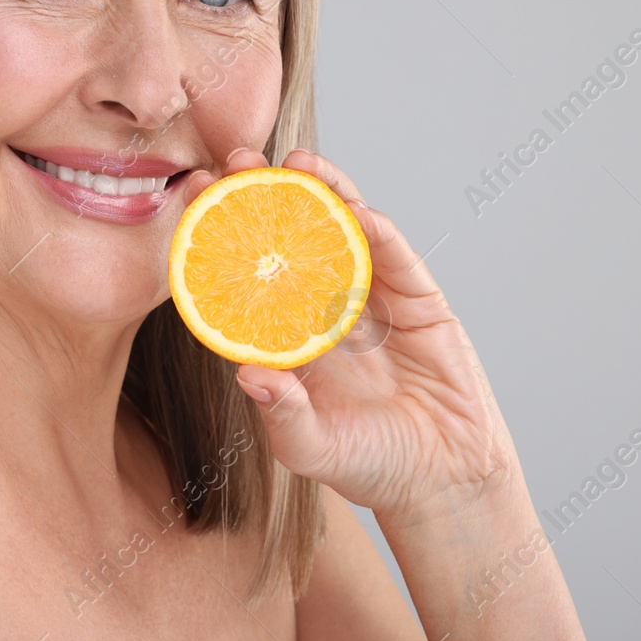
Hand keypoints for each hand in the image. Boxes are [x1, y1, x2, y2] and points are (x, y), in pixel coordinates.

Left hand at [179, 147, 526, 523]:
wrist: (446, 481)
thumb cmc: (372, 466)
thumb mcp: (314, 449)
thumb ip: (284, 416)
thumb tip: (249, 376)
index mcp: (288, 337)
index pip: (247, 276)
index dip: (222, 237)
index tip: (194, 198)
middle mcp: (324, 309)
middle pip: (290, 239)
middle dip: (265, 197)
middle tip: (237, 158)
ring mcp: (373, 300)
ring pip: (342, 233)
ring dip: (322, 193)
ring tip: (296, 163)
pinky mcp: (419, 301)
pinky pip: (394, 258)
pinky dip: (375, 231)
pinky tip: (354, 209)